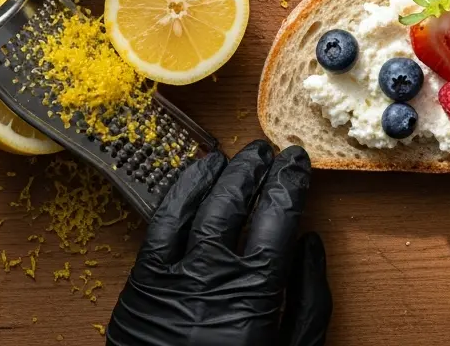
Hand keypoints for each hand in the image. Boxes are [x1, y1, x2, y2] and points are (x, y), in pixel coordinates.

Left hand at [108, 140, 330, 345]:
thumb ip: (309, 298)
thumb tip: (310, 242)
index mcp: (253, 294)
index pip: (277, 214)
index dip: (290, 180)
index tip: (297, 162)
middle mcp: (210, 278)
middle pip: (234, 200)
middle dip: (254, 168)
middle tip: (268, 152)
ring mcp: (171, 279)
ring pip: (195, 205)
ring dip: (217, 173)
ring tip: (232, 157)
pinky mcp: (140, 288)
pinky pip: (159, 225)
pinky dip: (178, 193)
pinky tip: (193, 179)